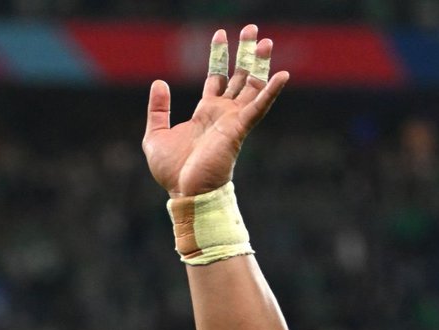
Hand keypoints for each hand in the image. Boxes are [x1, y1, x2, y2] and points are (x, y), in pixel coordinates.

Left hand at [143, 24, 288, 197]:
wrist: (185, 192)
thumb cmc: (173, 173)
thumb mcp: (155, 135)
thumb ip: (158, 109)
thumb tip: (159, 82)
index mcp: (206, 112)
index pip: (217, 76)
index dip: (219, 55)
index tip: (221, 34)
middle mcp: (223, 113)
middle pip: (239, 76)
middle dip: (245, 53)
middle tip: (252, 29)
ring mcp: (233, 120)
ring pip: (252, 86)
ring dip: (260, 64)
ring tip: (266, 41)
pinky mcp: (239, 129)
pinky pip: (259, 107)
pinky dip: (271, 91)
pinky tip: (282, 74)